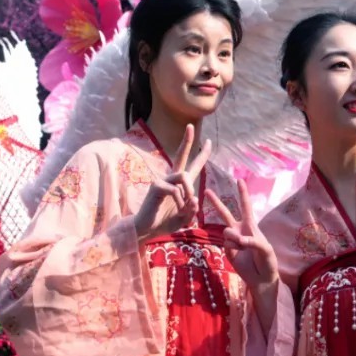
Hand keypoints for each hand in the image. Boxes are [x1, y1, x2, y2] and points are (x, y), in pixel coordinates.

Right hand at [134, 124, 210, 242]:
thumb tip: (195, 198)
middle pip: (180, 155)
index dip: (202, 154)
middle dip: (187, 141)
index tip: (208, 141)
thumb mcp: (184, 218)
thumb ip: (192, 209)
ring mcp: (163, 180)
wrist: (147, 229)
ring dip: (189, 191)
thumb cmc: (165, 221)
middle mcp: (172, 178)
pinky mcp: (156, 186)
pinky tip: (177, 209)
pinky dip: (180, 201)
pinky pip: (174, 189)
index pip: (193, 165)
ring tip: (187, 205)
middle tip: (189, 126)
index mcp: (180, 184)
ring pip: (183, 175)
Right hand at [206, 180, 278, 290]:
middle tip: (206, 190)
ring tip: (243, 247)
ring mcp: (232, 240)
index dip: (243, 193)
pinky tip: (240, 254)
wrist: (261, 279)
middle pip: (225, 213)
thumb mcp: (266, 249)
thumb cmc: (268, 261)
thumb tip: (237, 238)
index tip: (239, 180)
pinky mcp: (227, 251)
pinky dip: (233, 248)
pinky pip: (226, 244)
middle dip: (216, 202)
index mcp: (251, 225)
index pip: (246, 206)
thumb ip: (253, 241)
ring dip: (234, 237)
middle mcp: (239, 230)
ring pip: (226, 231)